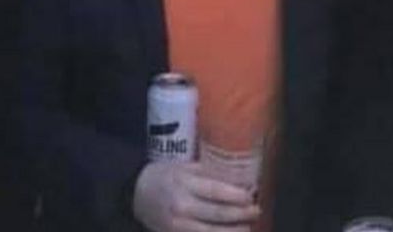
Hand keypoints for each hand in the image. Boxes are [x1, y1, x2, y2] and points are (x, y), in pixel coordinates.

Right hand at [132, 161, 259, 231]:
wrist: (137, 194)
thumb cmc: (165, 176)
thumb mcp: (184, 167)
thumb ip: (209, 173)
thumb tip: (240, 179)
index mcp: (184, 182)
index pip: (216, 191)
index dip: (237, 195)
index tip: (251, 195)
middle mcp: (182, 205)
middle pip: (217, 213)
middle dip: (241, 214)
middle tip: (256, 211)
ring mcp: (178, 224)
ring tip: (248, 228)